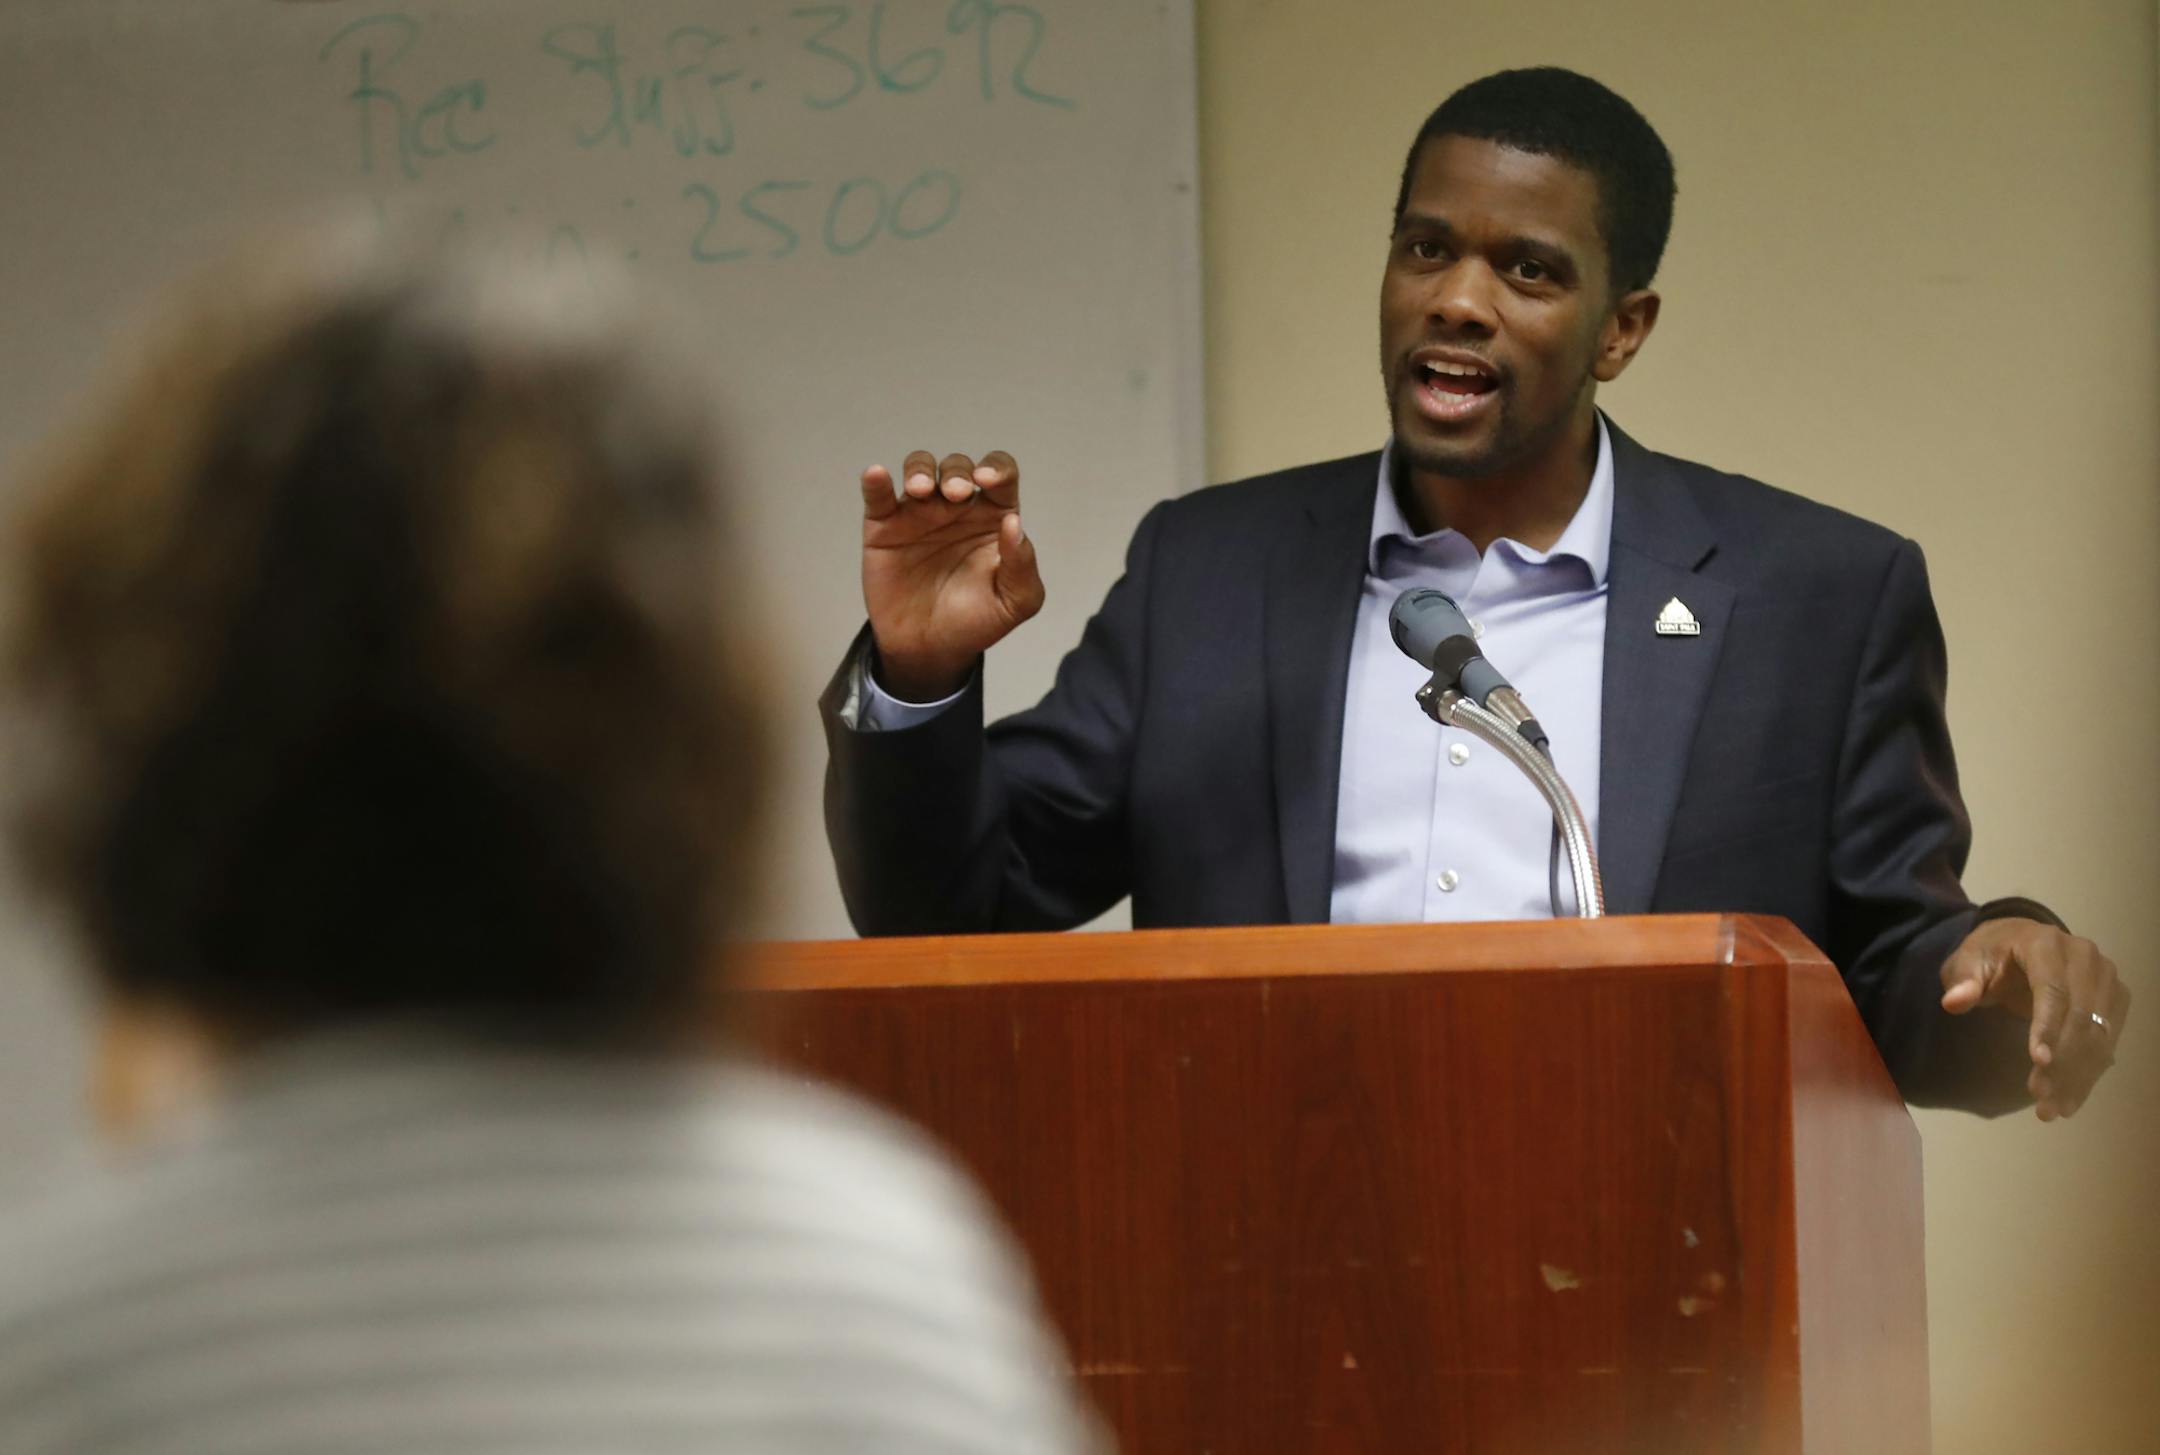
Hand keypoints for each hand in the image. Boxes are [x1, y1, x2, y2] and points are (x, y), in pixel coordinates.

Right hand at [860, 449, 1042, 700]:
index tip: (988, 481)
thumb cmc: (976, 621)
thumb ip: (1022, 565)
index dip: (997, 468)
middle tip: (955, 494)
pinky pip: (878, 495)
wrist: (930, 650)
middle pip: (957, 468)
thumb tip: (1014, 523)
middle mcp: (957, 508)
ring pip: (919, 468)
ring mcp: (919, 513)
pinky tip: (877, 475)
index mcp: (993, 517)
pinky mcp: (885, 526)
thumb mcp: (1016, 601)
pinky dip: (875, 481)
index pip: (1001, 476)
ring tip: (920, 490)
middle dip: (957, 472)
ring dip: (920, 469)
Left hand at [1940, 918, 2129, 1119]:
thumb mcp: (1969, 961)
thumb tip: (1953, 1001)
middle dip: (2062, 1061)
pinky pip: (2107, 1041)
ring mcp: (2105, 978)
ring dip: (2077, 1075)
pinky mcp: (2115, 999)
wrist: (2020, 941)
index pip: (2052, 989)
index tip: (2038, 1062)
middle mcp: (2085, 958)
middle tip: (2040, 1097)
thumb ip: (1963, 981)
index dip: (2047, 1026)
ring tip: (2052, 1108)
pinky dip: (2088, 1073)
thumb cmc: (1992, 955)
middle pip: (2080, 1016)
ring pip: (2097, 1034)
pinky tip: (2070, 1099)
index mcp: (2046, 944)